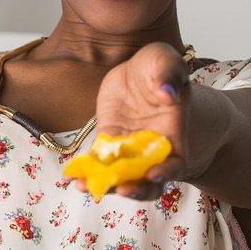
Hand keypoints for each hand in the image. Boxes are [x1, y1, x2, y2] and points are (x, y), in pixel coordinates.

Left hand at [92, 42, 192, 200]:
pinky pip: (100, 165)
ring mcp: (129, 151)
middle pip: (148, 181)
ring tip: (87, 187)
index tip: (153, 174)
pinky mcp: (108, 146)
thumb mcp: (164, 59)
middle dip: (136, 189)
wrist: (136, 73)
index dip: (167, 172)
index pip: (176, 162)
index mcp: (173, 134)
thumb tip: (168, 92)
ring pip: (122, 179)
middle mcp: (152, 149)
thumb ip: (168, 71)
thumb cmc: (156, 68)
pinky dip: (88, 174)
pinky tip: (74, 178)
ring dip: (107, 186)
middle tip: (121, 189)